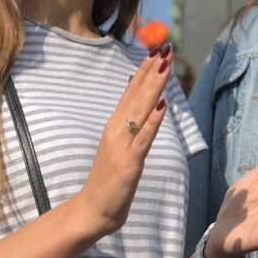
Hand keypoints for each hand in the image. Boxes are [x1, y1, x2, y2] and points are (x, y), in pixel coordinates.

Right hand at [72, 45, 172, 234]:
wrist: (93, 210)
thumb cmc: (108, 179)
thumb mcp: (119, 146)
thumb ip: (130, 126)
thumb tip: (146, 104)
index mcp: (115, 125)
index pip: (131, 91)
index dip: (144, 70)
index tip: (156, 50)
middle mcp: (117, 130)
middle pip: (137, 95)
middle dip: (152, 71)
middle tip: (164, 47)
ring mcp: (122, 145)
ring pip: (141, 110)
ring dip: (154, 87)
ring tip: (164, 65)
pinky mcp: (129, 163)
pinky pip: (144, 138)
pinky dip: (153, 121)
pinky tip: (162, 106)